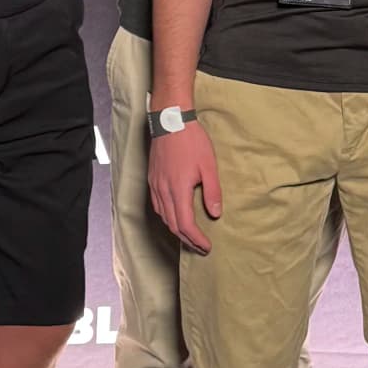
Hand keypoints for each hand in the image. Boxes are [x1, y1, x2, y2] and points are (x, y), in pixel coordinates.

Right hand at [148, 119, 221, 251]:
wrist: (170, 120)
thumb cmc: (191, 140)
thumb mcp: (209, 166)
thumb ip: (212, 191)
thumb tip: (215, 213)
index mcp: (178, 190)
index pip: (185, 224)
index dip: (196, 239)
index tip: (207, 246)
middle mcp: (163, 191)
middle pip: (173, 225)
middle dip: (187, 240)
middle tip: (201, 247)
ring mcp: (155, 185)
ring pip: (163, 217)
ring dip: (176, 230)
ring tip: (190, 236)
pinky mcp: (152, 179)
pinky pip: (157, 206)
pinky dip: (167, 217)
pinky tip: (175, 216)